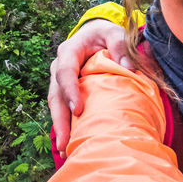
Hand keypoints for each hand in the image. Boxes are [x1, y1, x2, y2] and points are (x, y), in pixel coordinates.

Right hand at [48, 20, 129, 152]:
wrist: (97, 34)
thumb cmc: (106, 34)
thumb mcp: (114, 32)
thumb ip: (120, 45)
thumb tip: (127, 67)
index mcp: (69, 51)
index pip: (65, 71)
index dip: (70, 90)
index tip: (78, 109)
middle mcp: (59, 66)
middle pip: (55, 94)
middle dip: (59, 118)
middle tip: (65, 141)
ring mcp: (60, 80)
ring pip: (56, 104)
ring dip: (60, 127)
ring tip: (65, 149)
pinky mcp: (65, 90)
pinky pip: (63, 108)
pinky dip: (65, 124)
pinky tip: (70, 143)